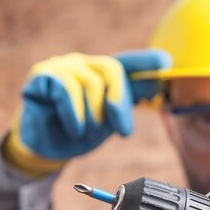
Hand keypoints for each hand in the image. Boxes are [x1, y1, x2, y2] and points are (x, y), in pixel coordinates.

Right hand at [2, 50, 170, 176]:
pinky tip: (75, 129)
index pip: (130, 63)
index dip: (147, 61)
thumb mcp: (108, 121)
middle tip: (124, 132)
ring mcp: (64, 66)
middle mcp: (86, 64)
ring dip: (94, 117)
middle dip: (120, 102)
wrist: (47, 148)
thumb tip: (158, 85)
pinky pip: (66, 89)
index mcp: (105, 75)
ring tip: (86, 134)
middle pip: (113, 69)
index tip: (166, 63)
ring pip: (91, 83)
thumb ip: (128, 102)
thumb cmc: (80, 132)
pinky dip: (74, 114)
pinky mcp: (43, 74)